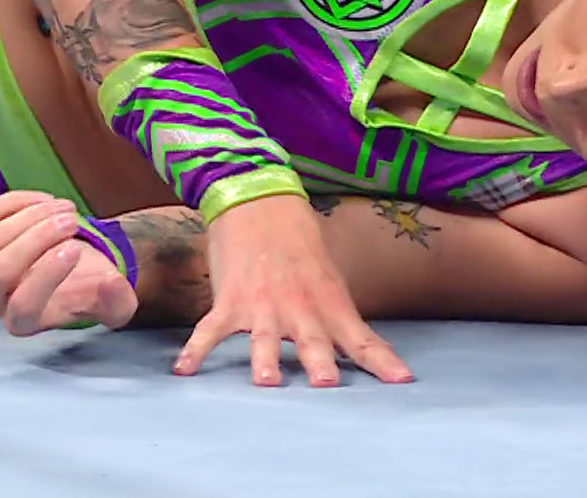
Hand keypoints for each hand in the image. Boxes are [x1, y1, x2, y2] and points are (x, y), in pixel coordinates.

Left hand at [0, 192, 138, 335]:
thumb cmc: (88, 286)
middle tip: (73, 220)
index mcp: (23, 322)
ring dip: (31, 216)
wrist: (67, 266)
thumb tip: (110, 281)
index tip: (75, 248)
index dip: (47, 275)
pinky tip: (44, 201)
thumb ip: (118, 300)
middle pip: (1, 269)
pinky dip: (14, 203)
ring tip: (66, 207)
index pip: (23, 305)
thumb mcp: (115, 302)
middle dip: (38, 238)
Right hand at [177, 193, 410, 387]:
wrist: (260, 203)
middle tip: (327, 384)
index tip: (403, 381)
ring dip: (265, 359)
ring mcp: (263, 305)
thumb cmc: (300, 247)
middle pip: (313, 340)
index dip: (382, 361)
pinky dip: (196, 351)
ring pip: (265, 337)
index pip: (362, 338)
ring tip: (266, 381)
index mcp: (330, 304)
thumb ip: (337, 317)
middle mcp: (300, 308)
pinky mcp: (230, 300)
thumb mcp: (329, 280)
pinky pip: (211, 330)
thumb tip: (358, 351)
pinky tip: (184, 371)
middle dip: (320, 362)